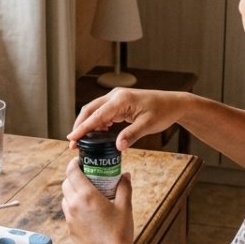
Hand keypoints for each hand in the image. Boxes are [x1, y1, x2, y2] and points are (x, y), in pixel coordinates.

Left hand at [61, 158, 134, 243]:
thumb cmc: (119, 232)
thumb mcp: (124, 206)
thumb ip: (124, 187)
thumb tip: (125, 175)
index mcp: (86, 195)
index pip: (71, 172)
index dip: (73, 163)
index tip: (79, 161)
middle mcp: (74, 205)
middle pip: (66, 183)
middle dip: (73, 176)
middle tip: (86, 175)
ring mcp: (70, 218)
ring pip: (65, 197)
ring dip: (72, 191)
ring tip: (86, 193)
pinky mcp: (70, 228)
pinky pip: (68, 211)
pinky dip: (74, 206)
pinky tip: (87, 210)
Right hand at [68, 88, 183, 151]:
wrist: (173, 103)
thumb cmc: (162, 112)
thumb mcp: (148, 125)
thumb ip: (132, 135)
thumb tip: (118, 147)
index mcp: (121, 100)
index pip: (97, 115)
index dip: (82, 128)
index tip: (71, 138)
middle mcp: (115, 95)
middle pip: (90, 110)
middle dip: (80, 126)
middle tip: (73, 143)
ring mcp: (116, 97)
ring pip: (94, 110)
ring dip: (87, 124)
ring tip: (82, 141)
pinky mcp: (119, 102)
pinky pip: (103, 112)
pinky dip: (97, 122)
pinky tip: (97, 134)